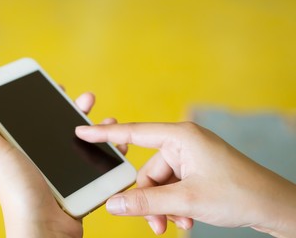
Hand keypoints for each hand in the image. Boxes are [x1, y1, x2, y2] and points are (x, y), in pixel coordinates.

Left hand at [0, 92, 101, 237]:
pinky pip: (99, 163)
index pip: (37, 118)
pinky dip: (111, 153)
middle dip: (78, 109)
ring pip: (86, 143)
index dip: (47, 101)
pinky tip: (119, 144)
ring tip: (110, 120)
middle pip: (65, 127)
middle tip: (88, 99)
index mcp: (24, 149)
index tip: (58, 88)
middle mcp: (45, 158)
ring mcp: (65, 171)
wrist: (45, 229)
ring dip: (99, 129)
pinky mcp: (82, 183)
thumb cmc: (18, 193)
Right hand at [76, 122, 295, 236]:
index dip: (106, 133)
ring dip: (164, 207)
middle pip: (148, 171)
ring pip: (160, 184)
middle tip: (156, 223)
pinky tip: (187, 220)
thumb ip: (147, 202)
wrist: (274, 206)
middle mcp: (183, 143)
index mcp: (180, 136)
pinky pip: (173, 187)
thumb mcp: (187, 200)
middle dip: (150, 199)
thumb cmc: (238, 193)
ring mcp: (190, 158)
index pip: (135, 132)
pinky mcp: (196, 171)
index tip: (82, 130)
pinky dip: (175, 205)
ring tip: (177, 224)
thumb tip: (114, 204)